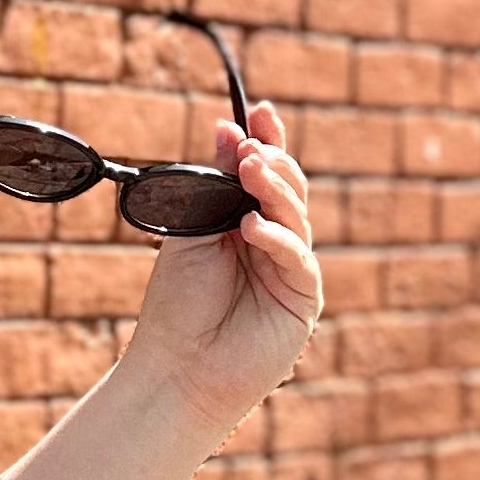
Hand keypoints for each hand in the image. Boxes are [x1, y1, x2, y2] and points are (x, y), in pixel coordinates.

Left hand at [122, 99, 322, 434]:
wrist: (177, 368)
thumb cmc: (177, 306)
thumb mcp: (190, 234)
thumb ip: (211, 188)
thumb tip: (227, 133)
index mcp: (242, 224)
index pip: (262, 175)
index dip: (266, 142)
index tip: (259, 112)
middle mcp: (271, 243)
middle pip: (286, 189)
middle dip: (272, 162)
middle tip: (252, 146)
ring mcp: (289, 269)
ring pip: (296, 216)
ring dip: (275, 190)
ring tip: (252, 170)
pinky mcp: (302, 298)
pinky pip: (297, 258)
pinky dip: (276, 237)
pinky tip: (252, 226)